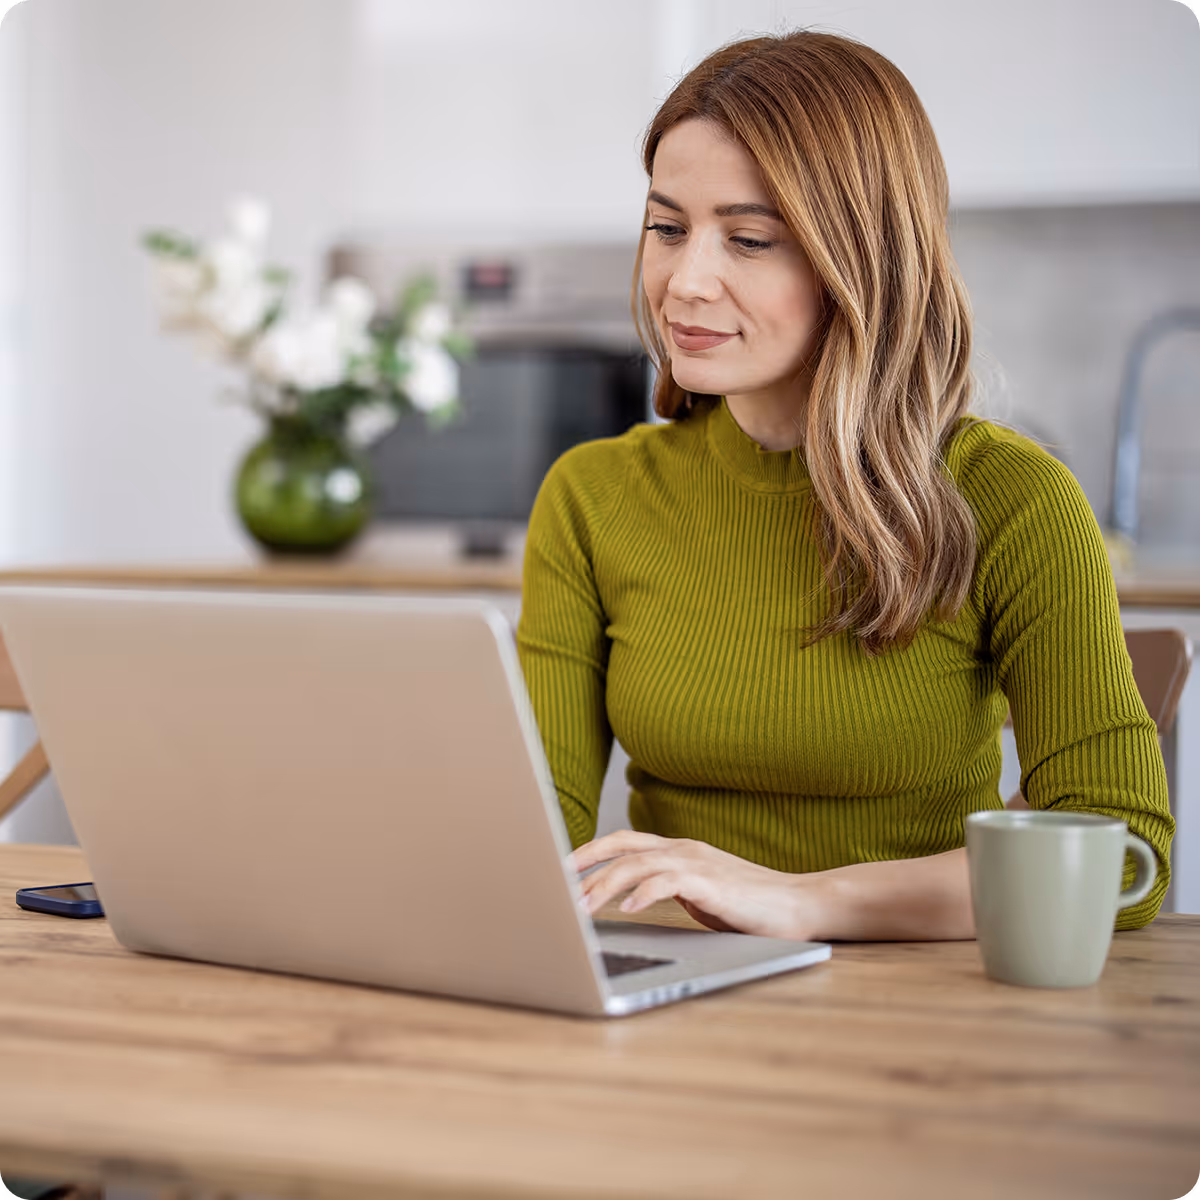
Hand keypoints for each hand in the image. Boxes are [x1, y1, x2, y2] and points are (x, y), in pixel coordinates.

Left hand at [568, 831, 821, 940]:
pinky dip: (644, 892)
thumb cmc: (747, 906)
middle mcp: (682, 849)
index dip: (589, 852)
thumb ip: (666, 891)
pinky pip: (668, 881)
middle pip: (622, 846)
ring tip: (583, 906)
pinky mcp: (711, 882)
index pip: (623, 842)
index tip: (561, 869)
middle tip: (558, 885)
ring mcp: (697, 862)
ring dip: (605, 885)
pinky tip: (628, 908)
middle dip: (586, 864)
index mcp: (677, 850)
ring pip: (637, 864)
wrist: (797, 906)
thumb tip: (627, 903)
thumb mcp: (696, 896)